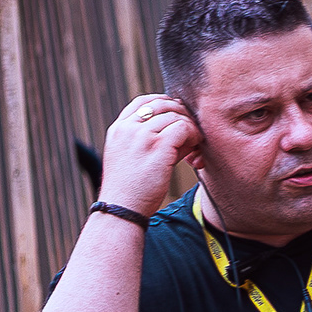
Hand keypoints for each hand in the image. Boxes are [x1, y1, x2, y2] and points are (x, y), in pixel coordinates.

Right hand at [98, 92, 199, 211]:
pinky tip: (193, 150)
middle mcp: (128, 128)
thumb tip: (181, 128)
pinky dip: (193, 135)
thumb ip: (146, 139)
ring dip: (189, 127)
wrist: (121, 210)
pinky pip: (183, 127)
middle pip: (162, 104)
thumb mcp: (128, 157)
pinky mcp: (157, 146)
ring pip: (175, 116)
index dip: (164, 103)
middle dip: (180, 114)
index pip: (143, 101)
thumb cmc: (129, 189)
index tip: (176, 116)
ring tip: (193, 144)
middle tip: (190, 130)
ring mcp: (142, 136)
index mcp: (118, 129)